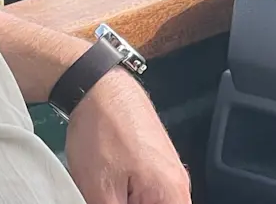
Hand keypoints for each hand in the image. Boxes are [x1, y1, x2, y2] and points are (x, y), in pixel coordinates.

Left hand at [64, 67, 191, 202]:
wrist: (97, 84)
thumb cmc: (102, 133)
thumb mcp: (100, 192)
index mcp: (172, 196)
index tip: (116, 202)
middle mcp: (178, 183)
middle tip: (107, 194)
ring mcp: (168, 168)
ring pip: (151, 201)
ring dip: (128, 200)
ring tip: (106, 190)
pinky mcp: (155, 157)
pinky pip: (147, 189)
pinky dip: (129, 193)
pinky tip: (109, 184)